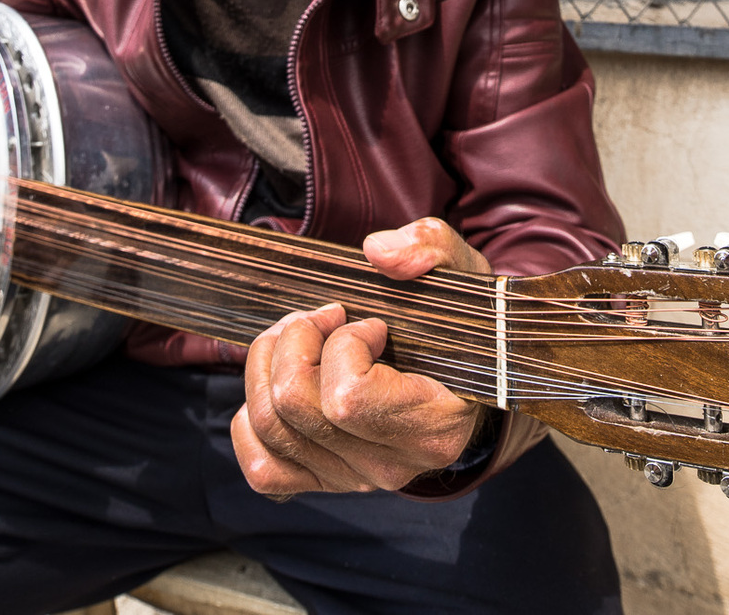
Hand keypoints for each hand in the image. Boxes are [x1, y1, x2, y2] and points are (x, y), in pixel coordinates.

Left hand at [232, 218, 491, 495]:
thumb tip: (377, 252)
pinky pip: (263, 468)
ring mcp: (353, 478)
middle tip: (322, 317)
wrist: (476, 382)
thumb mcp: (464, 275)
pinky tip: (280, 385)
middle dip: (294, 341)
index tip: (369, 323)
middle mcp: (390, 464)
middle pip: (295, 405)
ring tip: (299, 337)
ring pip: (270, 428)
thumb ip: (431, 249)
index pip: (347, 398)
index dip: (343, 345)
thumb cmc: (465, 327)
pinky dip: (252, 423)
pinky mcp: (324, 480)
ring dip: (268, 366)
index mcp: (432, 425)